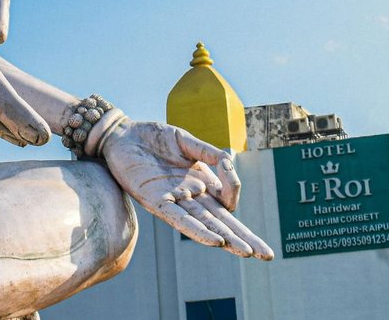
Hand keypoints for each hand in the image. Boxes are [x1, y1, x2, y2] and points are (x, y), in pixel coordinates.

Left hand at [100, 120, 273, 259]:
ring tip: (246, 252)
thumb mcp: (185, 140)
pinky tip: (214, 241)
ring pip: (205, 224)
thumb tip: (230, 161)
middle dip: (245, 238)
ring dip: (226, 239)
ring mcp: (174, 200)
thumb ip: (209, 152)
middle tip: (268, 256)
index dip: (235, 191)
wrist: (120, 133)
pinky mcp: (154, 200)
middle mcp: (190, 196)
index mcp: (200, 182)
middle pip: (222, 222)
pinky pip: (179, 219)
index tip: (227, 167)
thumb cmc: (151, 137)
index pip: (226, 200)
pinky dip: (197, 231)